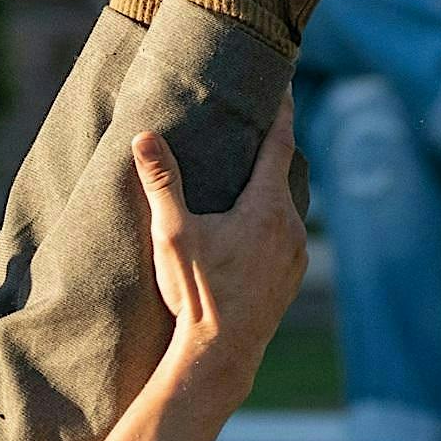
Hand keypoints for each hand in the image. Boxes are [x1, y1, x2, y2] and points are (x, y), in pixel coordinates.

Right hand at [133, 98, 306, 380]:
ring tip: (248, 181)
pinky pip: (285, 237)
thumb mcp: (173, 234)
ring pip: (286, 209)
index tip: (284, 85)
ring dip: (269, 192)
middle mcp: (291, 226)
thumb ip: (161, 182)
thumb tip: (144, 135)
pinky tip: (251, 231)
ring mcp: (296, 255)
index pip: (279, 144)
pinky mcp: (291, 278)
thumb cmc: (197, 293)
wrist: (220, 356)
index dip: (281, 111)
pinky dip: (271, 223)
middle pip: (284, 175)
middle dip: (270, 152)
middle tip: (256, 127)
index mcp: (266, 206)